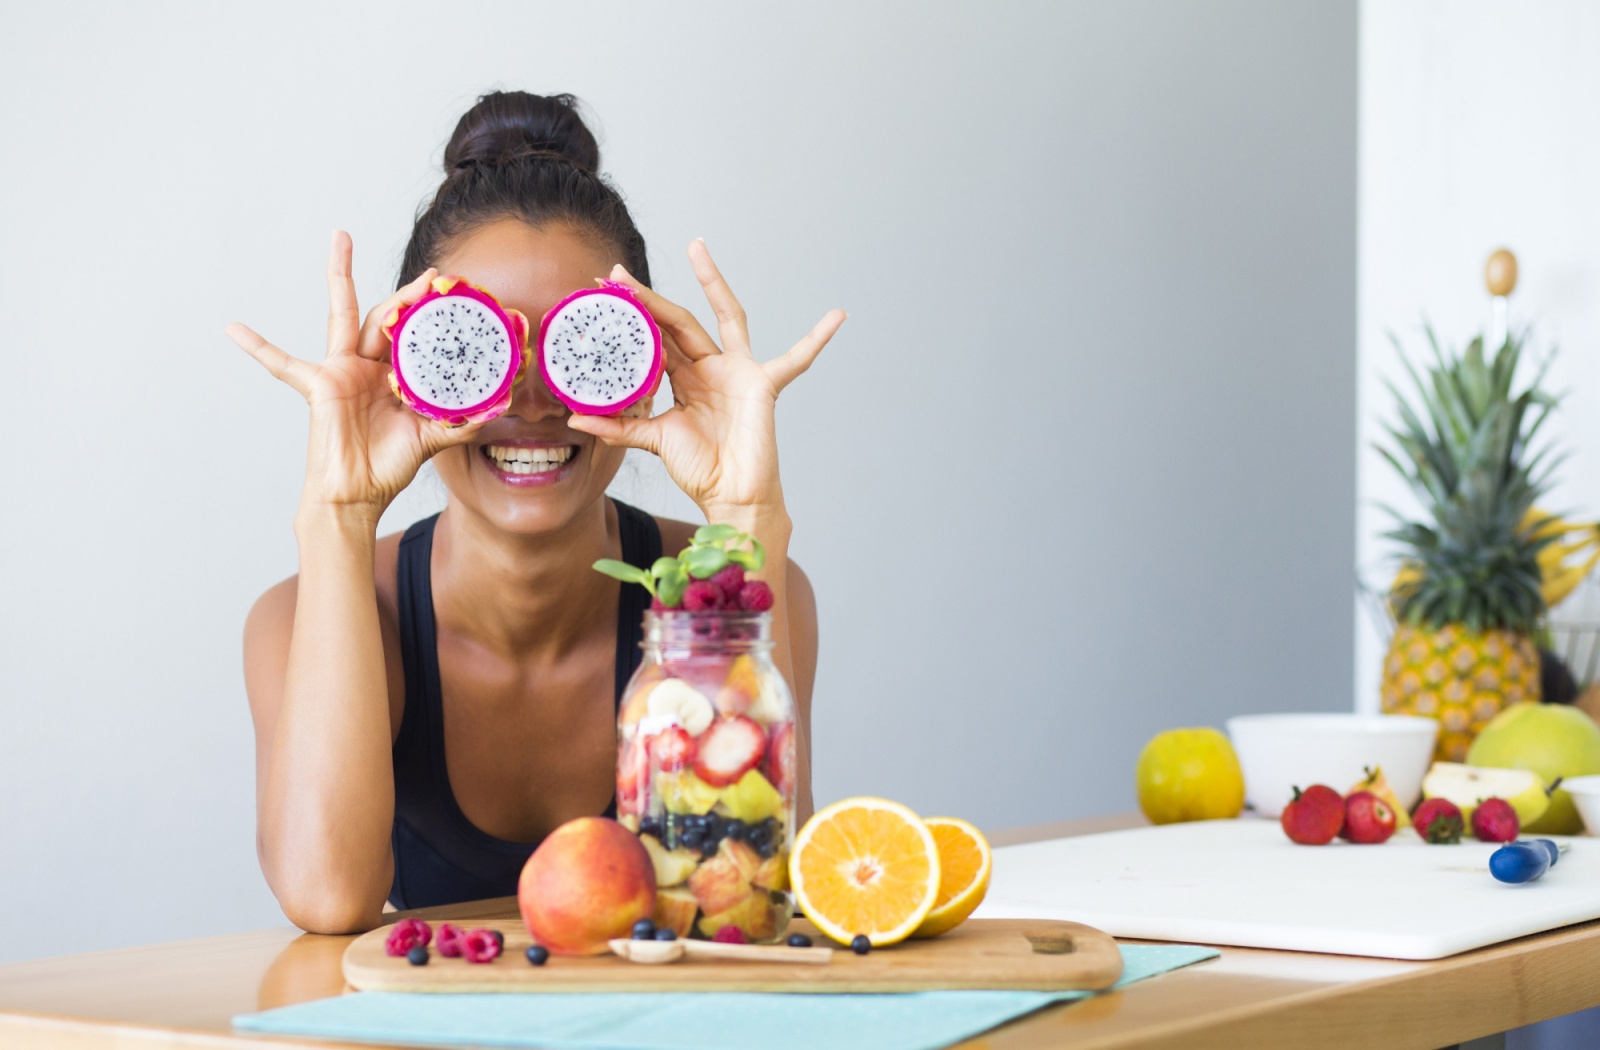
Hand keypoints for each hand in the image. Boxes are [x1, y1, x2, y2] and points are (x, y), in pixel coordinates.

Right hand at [227, 232, 486, 520]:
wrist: (357, 495)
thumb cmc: (387, 466)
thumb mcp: (431, 439)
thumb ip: (460, 421)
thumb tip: (499, 405)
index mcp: (394, 377)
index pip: (415, 337)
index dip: (433, 318)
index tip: (456, 297)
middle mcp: (368, 367)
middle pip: (387, 317)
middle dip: (409, 293)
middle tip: (434, 272)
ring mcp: (342, 371)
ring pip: (344, 315)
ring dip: (340, 276)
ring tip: (340, 239)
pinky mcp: (318, 386)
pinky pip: (282, 364)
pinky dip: (258, 348)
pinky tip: (234, 329)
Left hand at [567, 240, 845, 518]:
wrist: (732, 496)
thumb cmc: (703, 469)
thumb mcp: (654, 441)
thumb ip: (620, 427)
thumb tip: (575, 420)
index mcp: (686, 378)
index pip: (655, 337)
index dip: (631, 316)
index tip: (602, 292)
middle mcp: (711, 367)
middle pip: (679, 320)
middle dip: (649, 297)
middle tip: (616, 272)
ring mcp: (739, 372)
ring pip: (723, 317)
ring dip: (713, 282)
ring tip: (697, 248)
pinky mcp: (764, 385)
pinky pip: (796, 360)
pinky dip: (818, 339)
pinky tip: (838, 316)